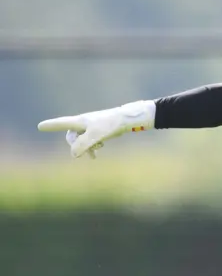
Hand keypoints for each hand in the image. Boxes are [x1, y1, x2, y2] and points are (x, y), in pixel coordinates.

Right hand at [38, 100, 155, 158]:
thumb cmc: (110, 125)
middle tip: (85, 153)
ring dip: (86, 149)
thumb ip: (82, 145)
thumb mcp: (95, 136)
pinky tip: (98, 151)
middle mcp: (83, 123)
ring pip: (82, 141)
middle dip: (76, 146)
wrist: (126, 120)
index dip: (51, 125)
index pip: (62, 123)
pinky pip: (90, 141)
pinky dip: (92, 147)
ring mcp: (91, 127)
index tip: (40, 126)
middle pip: (71, 137)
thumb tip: (73, 154)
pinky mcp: (99, 131)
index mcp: (80, 121)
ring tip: (94, 155)